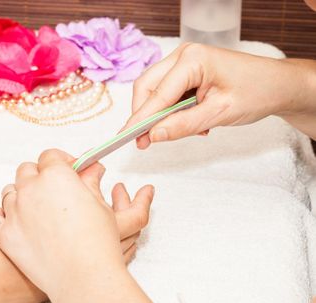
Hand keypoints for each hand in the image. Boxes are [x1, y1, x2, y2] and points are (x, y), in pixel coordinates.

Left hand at [0, 149, 153, 298]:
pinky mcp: (4, 234)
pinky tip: (10, 221)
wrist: (83, 277)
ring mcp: (15, 210)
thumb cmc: (97, 244)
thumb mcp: (100, 206)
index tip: (68, 170)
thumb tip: (91, 168)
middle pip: (27, 170)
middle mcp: (32, 188)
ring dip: (21, 195)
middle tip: (54, 192)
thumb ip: (90, 182)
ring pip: (9, 191)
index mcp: (57, 176)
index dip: (60, 162)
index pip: (50, 156)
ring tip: (36, 211)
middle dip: (39, 176)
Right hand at [124, 43, 315, 147]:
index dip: (140, 119)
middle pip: (148, 88)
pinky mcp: (187, 72)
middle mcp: (183, 55)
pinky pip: (168, 94)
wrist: (279, 86)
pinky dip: (173, 111)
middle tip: (145, 142)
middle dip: (145, 116)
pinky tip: (194, 122)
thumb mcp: (219, 114)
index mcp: (192, 59)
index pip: (157, 94)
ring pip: (156, 92)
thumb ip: (184, 125)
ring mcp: (184, 62)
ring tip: (188, 130)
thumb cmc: (257, 92)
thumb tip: (153, 136)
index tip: (125, 139)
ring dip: (162, 115)